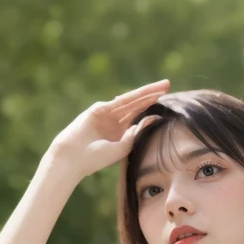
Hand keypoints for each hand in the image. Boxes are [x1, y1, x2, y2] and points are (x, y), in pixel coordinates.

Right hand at [47, 80, 169, 180]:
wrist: (73, 158)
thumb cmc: (97, 158)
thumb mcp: (123, 147)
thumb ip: (137, 132)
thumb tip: (153, 118)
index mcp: (121, 132)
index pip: (140, 116)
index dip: (154, 108)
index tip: (170, 103)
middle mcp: (115, 121)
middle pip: (138, 105)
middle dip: (153, 95)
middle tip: (168, 85)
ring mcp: (106, 114)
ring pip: (130, 101)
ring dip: (146, 93)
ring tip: (162, 86)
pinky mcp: (98, 110)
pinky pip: (118, 102)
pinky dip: (132, 98)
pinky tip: (146, 94)